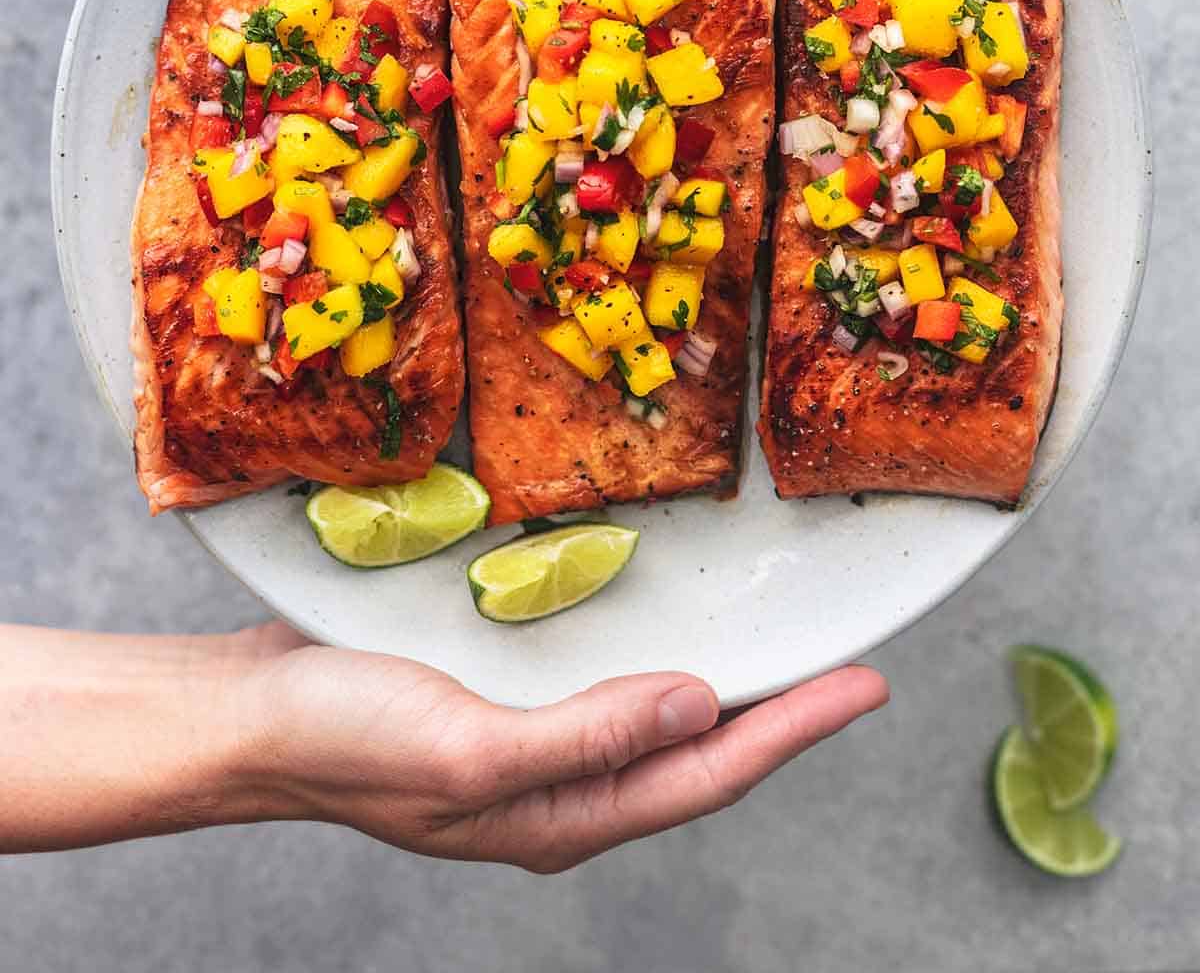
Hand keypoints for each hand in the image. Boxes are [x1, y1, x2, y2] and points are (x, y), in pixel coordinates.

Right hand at [241, 623, 886, 870]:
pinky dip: (650, 653)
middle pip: (696, 753)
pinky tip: (660, 620)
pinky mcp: (499, 695)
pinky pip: (600, 680)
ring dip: (723, 684)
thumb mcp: (469, 747)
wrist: (244, 715)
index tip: (867, 686)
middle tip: (852, 671)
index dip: (794, 731)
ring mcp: (528, 741)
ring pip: (653, 716)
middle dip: (781, 715)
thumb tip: (701, 707)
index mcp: (560, 813)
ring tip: (785, 650)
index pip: (707, 774)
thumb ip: (588, 735)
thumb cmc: (342, 738)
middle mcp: (558, 784)